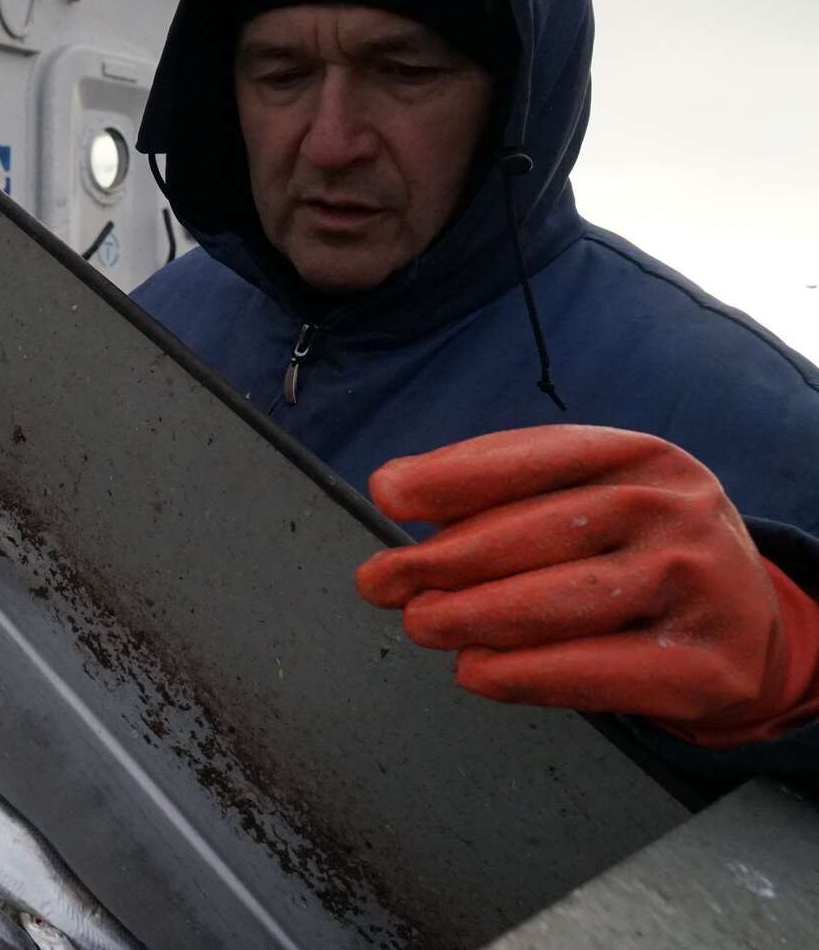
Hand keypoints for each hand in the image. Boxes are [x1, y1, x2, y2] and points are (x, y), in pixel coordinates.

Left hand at [355, 425, 818, 746]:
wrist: (750, 630)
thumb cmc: (639, 557)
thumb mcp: (594, 501)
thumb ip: (504, 495)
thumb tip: (397, 492)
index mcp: (641, 458)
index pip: (537, 457)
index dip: (454, 475)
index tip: (388, 494)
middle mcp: (675, 511)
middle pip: (537, 532)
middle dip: (444, 559)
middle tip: (381, 580)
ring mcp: (698, 586)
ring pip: (559, 601)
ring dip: (471, 616)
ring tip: (420, 623)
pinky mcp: (706, 665)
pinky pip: (593, 670)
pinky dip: (520, 674)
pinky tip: (475, 670)